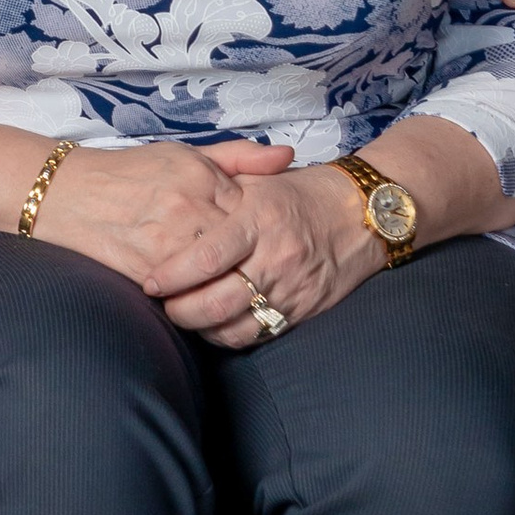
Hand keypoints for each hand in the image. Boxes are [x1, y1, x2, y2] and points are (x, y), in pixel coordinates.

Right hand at [34, 139, 290, 303]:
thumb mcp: (185, 154)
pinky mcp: (150, 272)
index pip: (254, 212)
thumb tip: (288, 158)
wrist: (67, 195)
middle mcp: (190, 207)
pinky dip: (199, 300)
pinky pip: (189, 295)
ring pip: (221, 276)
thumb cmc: (131, 173)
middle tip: (255, 274)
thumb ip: (239, 156)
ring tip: (234, 292)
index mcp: (202, 175)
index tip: (256, 242)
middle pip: (242, 249)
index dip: (257, 232)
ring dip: (229, 287)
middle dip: (250, 265)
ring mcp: (170, 242)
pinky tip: (202, 299)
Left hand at [158, 155, 382, 346]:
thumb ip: (219, 189)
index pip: (206, 257)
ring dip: (201, 328)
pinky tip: (215, 325)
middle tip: (163, 303)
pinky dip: (229, 335)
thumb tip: (178, 206)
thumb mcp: (261, 178)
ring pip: (234, 326)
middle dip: (180, 310)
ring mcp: (290, 287)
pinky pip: (258, 334)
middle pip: (216, 301)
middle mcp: (275, 257)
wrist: (363, 214)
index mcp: (258, 219)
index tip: (151, 282)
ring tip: (185, 315)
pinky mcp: (302, 310)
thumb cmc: (303, 193)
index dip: (173, 275)